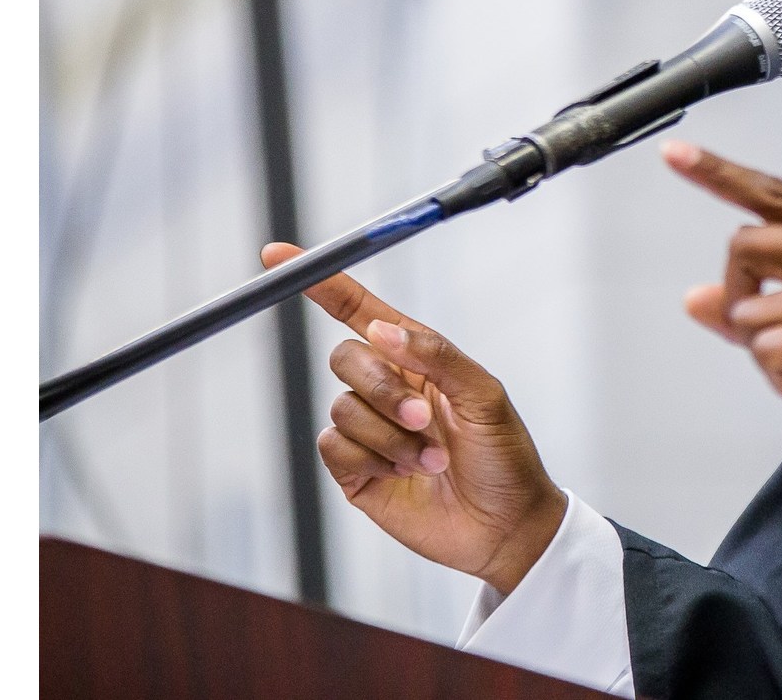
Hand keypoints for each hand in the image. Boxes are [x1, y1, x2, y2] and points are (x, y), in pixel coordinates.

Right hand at [262, 243, 566, 594]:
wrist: (504, 527)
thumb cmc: (504, 456)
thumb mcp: (484, 397)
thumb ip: (436, 356)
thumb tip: (381, 328)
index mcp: (419, 359)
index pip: (360, 312)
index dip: (323, 283)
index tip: (277, 255)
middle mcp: (389, 388)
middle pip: (346, 359)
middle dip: (381, 387)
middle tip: (424, 419)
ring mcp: (369, 429)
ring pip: (340, 407)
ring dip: (389, 435)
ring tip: (432, 458)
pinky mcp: (355, 471)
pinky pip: (333, 446)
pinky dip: (370, 458)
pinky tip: (404, 474)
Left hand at [667, 141, 781, 493]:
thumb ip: (757, 311)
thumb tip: (696, 298)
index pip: (772, 195)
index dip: (719, 173)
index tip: (678, 153)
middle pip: (743, 245)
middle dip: (739, 301)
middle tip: (778, 342)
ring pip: (750, 313)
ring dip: (769, 359)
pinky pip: (768, 353)